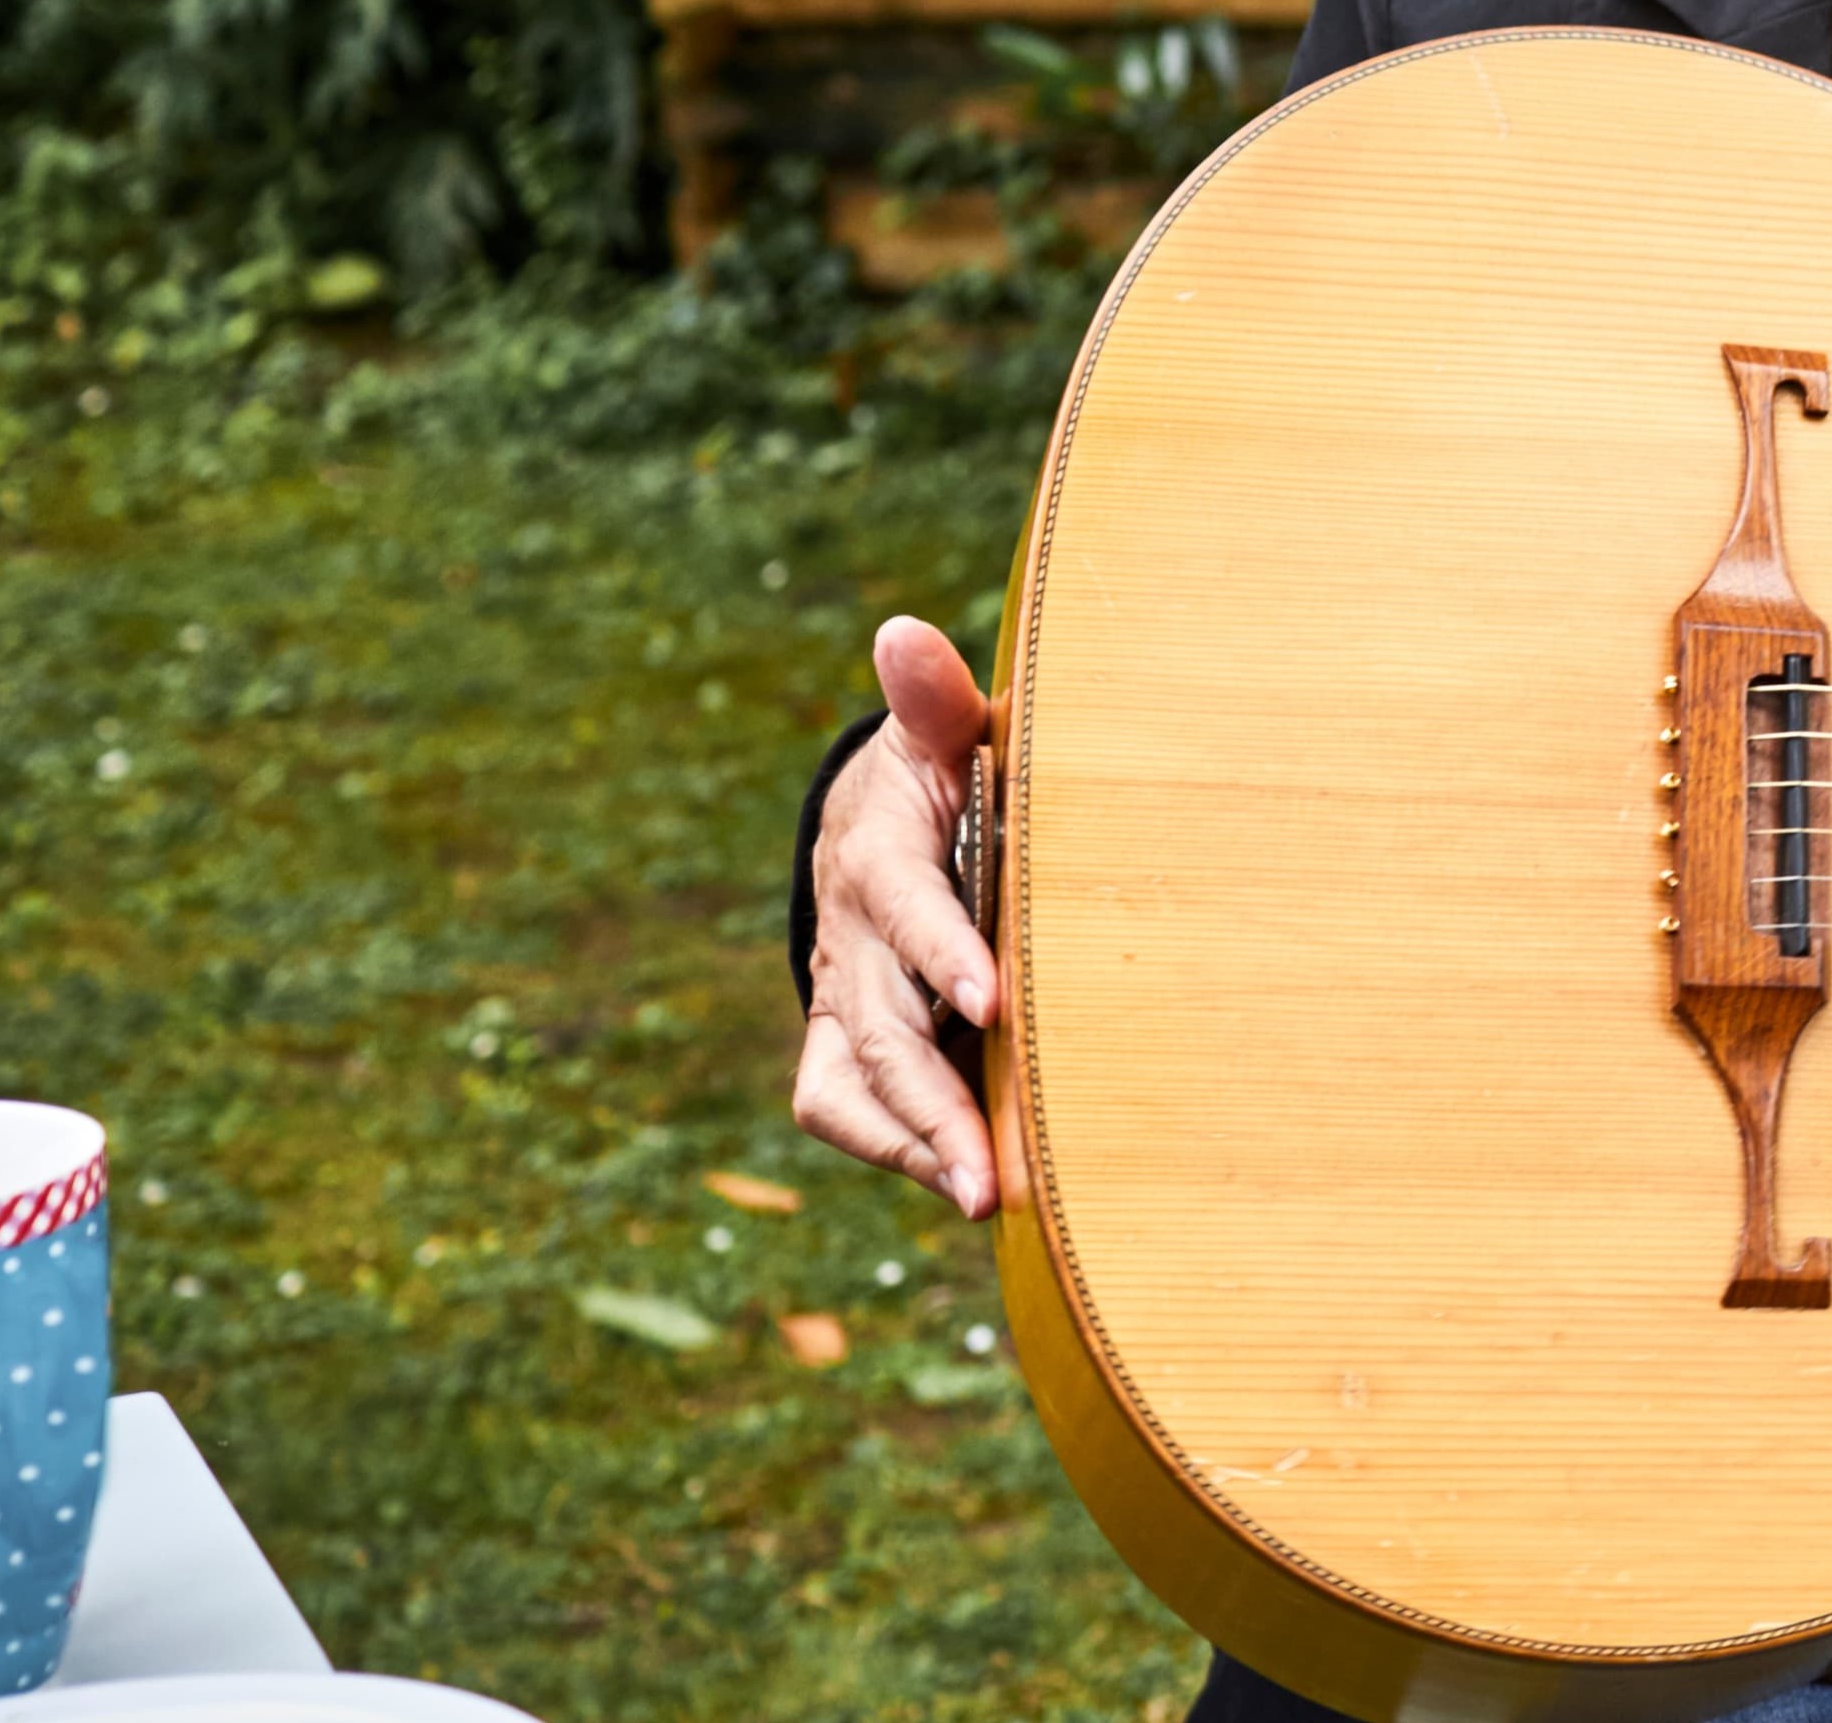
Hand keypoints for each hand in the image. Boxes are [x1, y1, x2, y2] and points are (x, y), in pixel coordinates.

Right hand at [792, 616, 1002, 1215]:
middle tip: (993, 1165)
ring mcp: (838, 997)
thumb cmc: (941, 778)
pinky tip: (959, 1183)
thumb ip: (935, 702)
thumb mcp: (943, 733)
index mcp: (878, 854)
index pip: (908, 907)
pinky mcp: (838, 1041)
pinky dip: (888, 1146)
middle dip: (934, 1098)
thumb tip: (905, 635)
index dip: (944, 953)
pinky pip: (838, 1105)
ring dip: (914, 1142)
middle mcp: (848, 937)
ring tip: (983, 1196)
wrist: (878, 825)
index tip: (994, 1000)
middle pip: (882, 1027)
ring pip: (852, 1083)